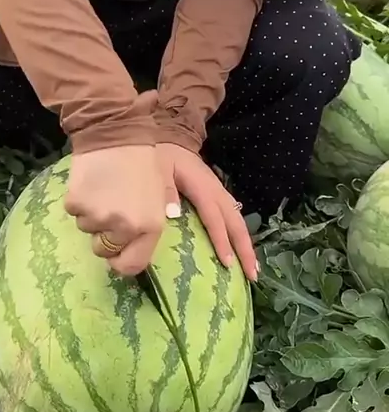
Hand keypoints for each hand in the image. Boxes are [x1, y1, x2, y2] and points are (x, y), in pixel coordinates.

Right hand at [65, 145, 165, 275]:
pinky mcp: (77, 204)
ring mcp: (99, 217)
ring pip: (87, 229)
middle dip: (104, 235)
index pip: (132, 265)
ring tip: (103, 187)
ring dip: (91, 214)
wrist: (115, 133)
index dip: (121, 261)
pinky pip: (74, 212)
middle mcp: (125, 227)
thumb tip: (140, 244)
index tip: (116, 253)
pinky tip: (89, 181)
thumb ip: (153, 220)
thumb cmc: (143, 160)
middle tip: (109, 208)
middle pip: (104, 250)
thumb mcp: (160, 192)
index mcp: (150, 226)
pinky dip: (78, 200)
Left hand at [158, 143, 258, 281]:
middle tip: (252, 275)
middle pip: (235, 221)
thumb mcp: (157, 168)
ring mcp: (219, 191)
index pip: (214, 217)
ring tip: (253, 269)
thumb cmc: (162, 155)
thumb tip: (174, 215)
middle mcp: (216, 190)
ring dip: (247, 244)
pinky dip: (239, 234)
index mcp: (202, 186)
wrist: (168, 137)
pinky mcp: (217, 193)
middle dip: (245, 248)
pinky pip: (232, 216)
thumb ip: (164, 189)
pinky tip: (241, 249)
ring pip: (238, 219)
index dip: (221, 240)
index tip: (227, 263)